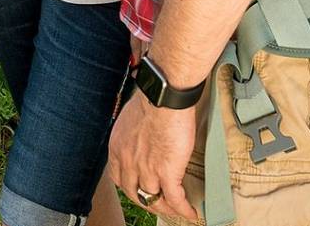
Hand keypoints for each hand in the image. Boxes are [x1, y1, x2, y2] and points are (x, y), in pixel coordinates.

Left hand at [107, 89, 201, 222]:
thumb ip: (134, 131)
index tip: (138, 189)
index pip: (118, 177)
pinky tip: (191, 213)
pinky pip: (175, 199)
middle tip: (158, 205)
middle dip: (147, 202)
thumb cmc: (152, 99)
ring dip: (166, 208)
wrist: (164, 97)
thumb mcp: (131, 117)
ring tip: (176, 210)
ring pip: (154, 199)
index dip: (129, 187)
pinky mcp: (167, 172)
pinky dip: (183, 209)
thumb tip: (143, 133)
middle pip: (134, 193)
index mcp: (118, 147)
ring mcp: (146, 169)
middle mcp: (128, 162)